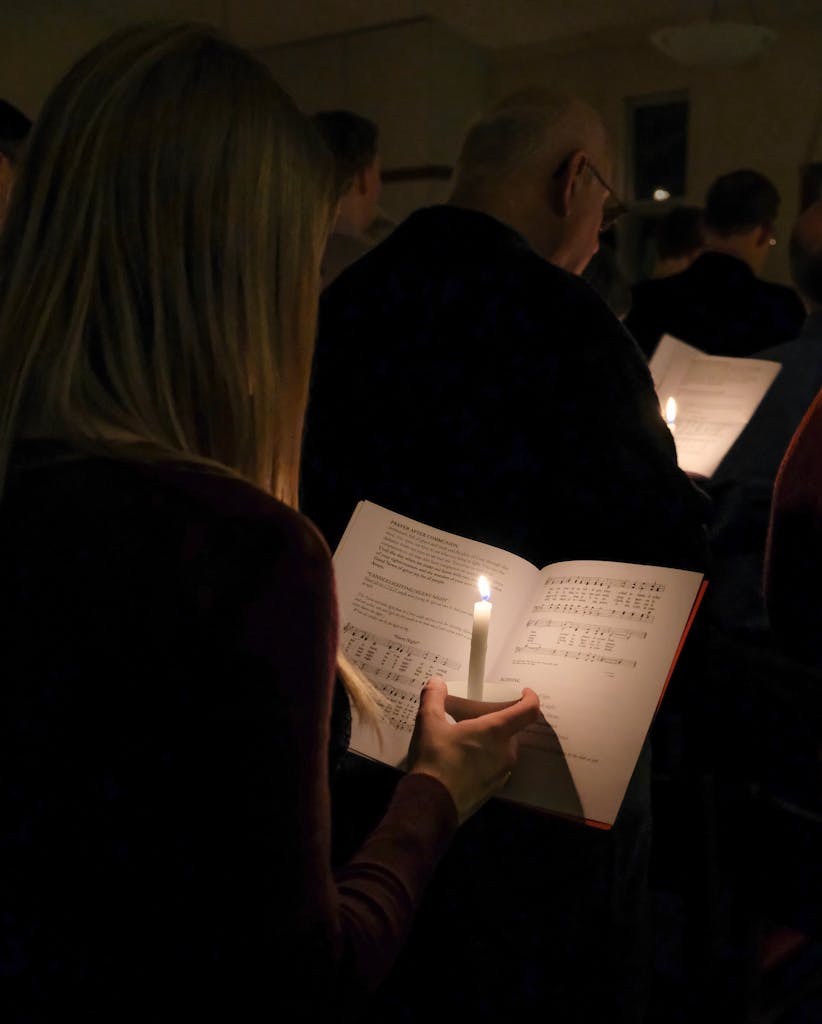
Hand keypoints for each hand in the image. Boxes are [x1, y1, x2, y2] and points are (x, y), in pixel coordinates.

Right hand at [406, 676, 540, 822]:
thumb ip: (433, 698)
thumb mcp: (428, 723)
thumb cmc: (435, 759)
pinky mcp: (494, 789)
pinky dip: (487, 758)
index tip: (524, 691)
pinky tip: (464, 760)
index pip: (528, 711)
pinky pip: (497, 766)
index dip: (531, 698)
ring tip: (468, 737)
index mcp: (496, 731)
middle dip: (500, 719)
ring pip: (504, 748)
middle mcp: (506, 751)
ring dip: (492, 740)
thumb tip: (436, 682)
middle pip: (513, 729)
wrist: (431, 804)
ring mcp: (502, 773)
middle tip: (479, 715)